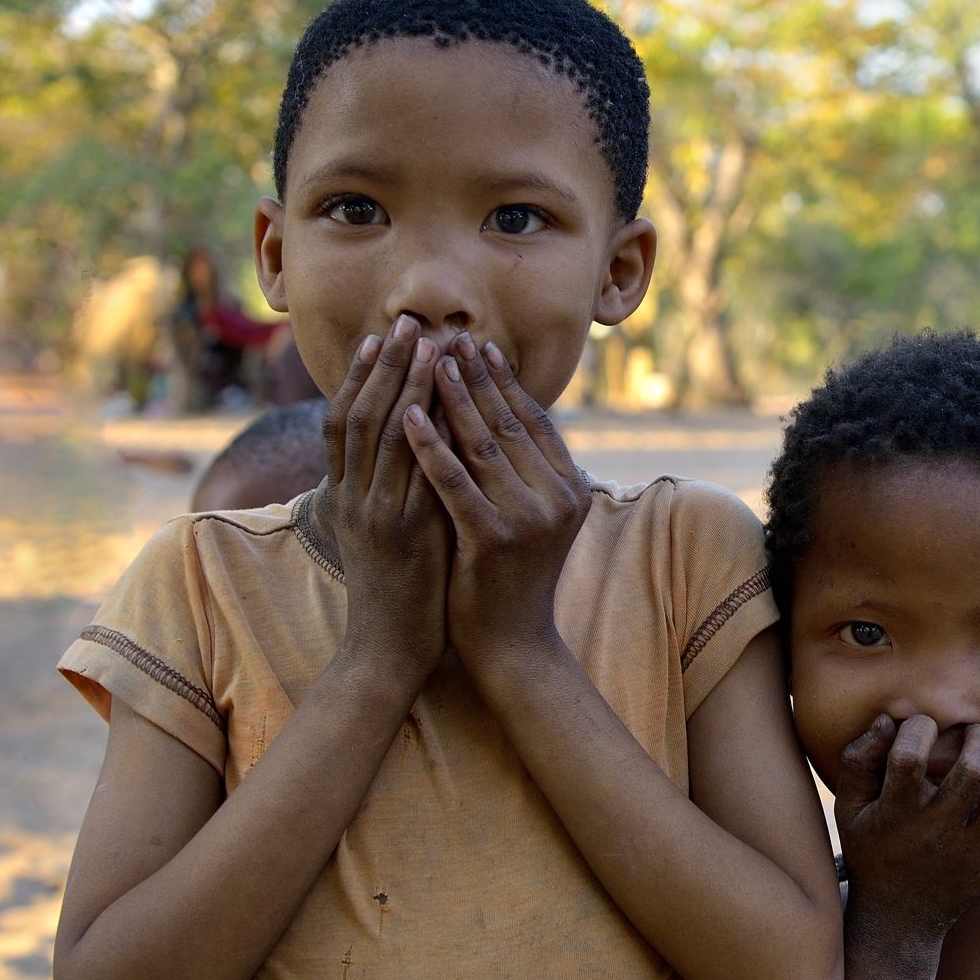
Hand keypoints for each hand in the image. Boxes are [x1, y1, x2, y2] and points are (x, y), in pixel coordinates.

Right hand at [317, 315, 450, 685]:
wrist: (386, 652)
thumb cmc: (398, 594)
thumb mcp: (387, 532)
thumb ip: (395, 489)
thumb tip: (421, 444)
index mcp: (344, 497)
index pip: (342, 422)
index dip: (358, 377)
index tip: (378, 338)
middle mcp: (351, 498)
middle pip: (358, 415)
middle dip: (383, 366)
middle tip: (404, 322)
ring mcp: (373, 514)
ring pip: (382, 435)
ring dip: (404, 385)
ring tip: (425, 345)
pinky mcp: (402, 533)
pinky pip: (411, 472)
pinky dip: (422, 433)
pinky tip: (439, 403)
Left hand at [402, 331, 591, 674]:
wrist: (509, 641)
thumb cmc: (510, 573)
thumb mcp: (529, 514)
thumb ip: (524, 467)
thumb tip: (501, 405)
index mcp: (571, 487)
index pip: (532, 420)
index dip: (502, 380)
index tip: (475, 345)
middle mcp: (558, 498)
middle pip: (507, 423)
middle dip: (473, 377)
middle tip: (446, 337)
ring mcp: (529, 519)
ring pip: (482, 445)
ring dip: (451, 397)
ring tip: (424, 361)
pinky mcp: (494, 539)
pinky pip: (455, 482)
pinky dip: (430, 445)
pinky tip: (408, 415)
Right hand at [833, 715, 979, 938]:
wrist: (898, 919)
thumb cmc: (871, 850)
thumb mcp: (849, 809)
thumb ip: (858, 760)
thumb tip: (888, 720)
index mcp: (896, 813)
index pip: (910, 758)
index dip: (918, 728)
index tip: (921, 728)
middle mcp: (936, 831)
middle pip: (974, 769)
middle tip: (976, 734)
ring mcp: (970, 851)